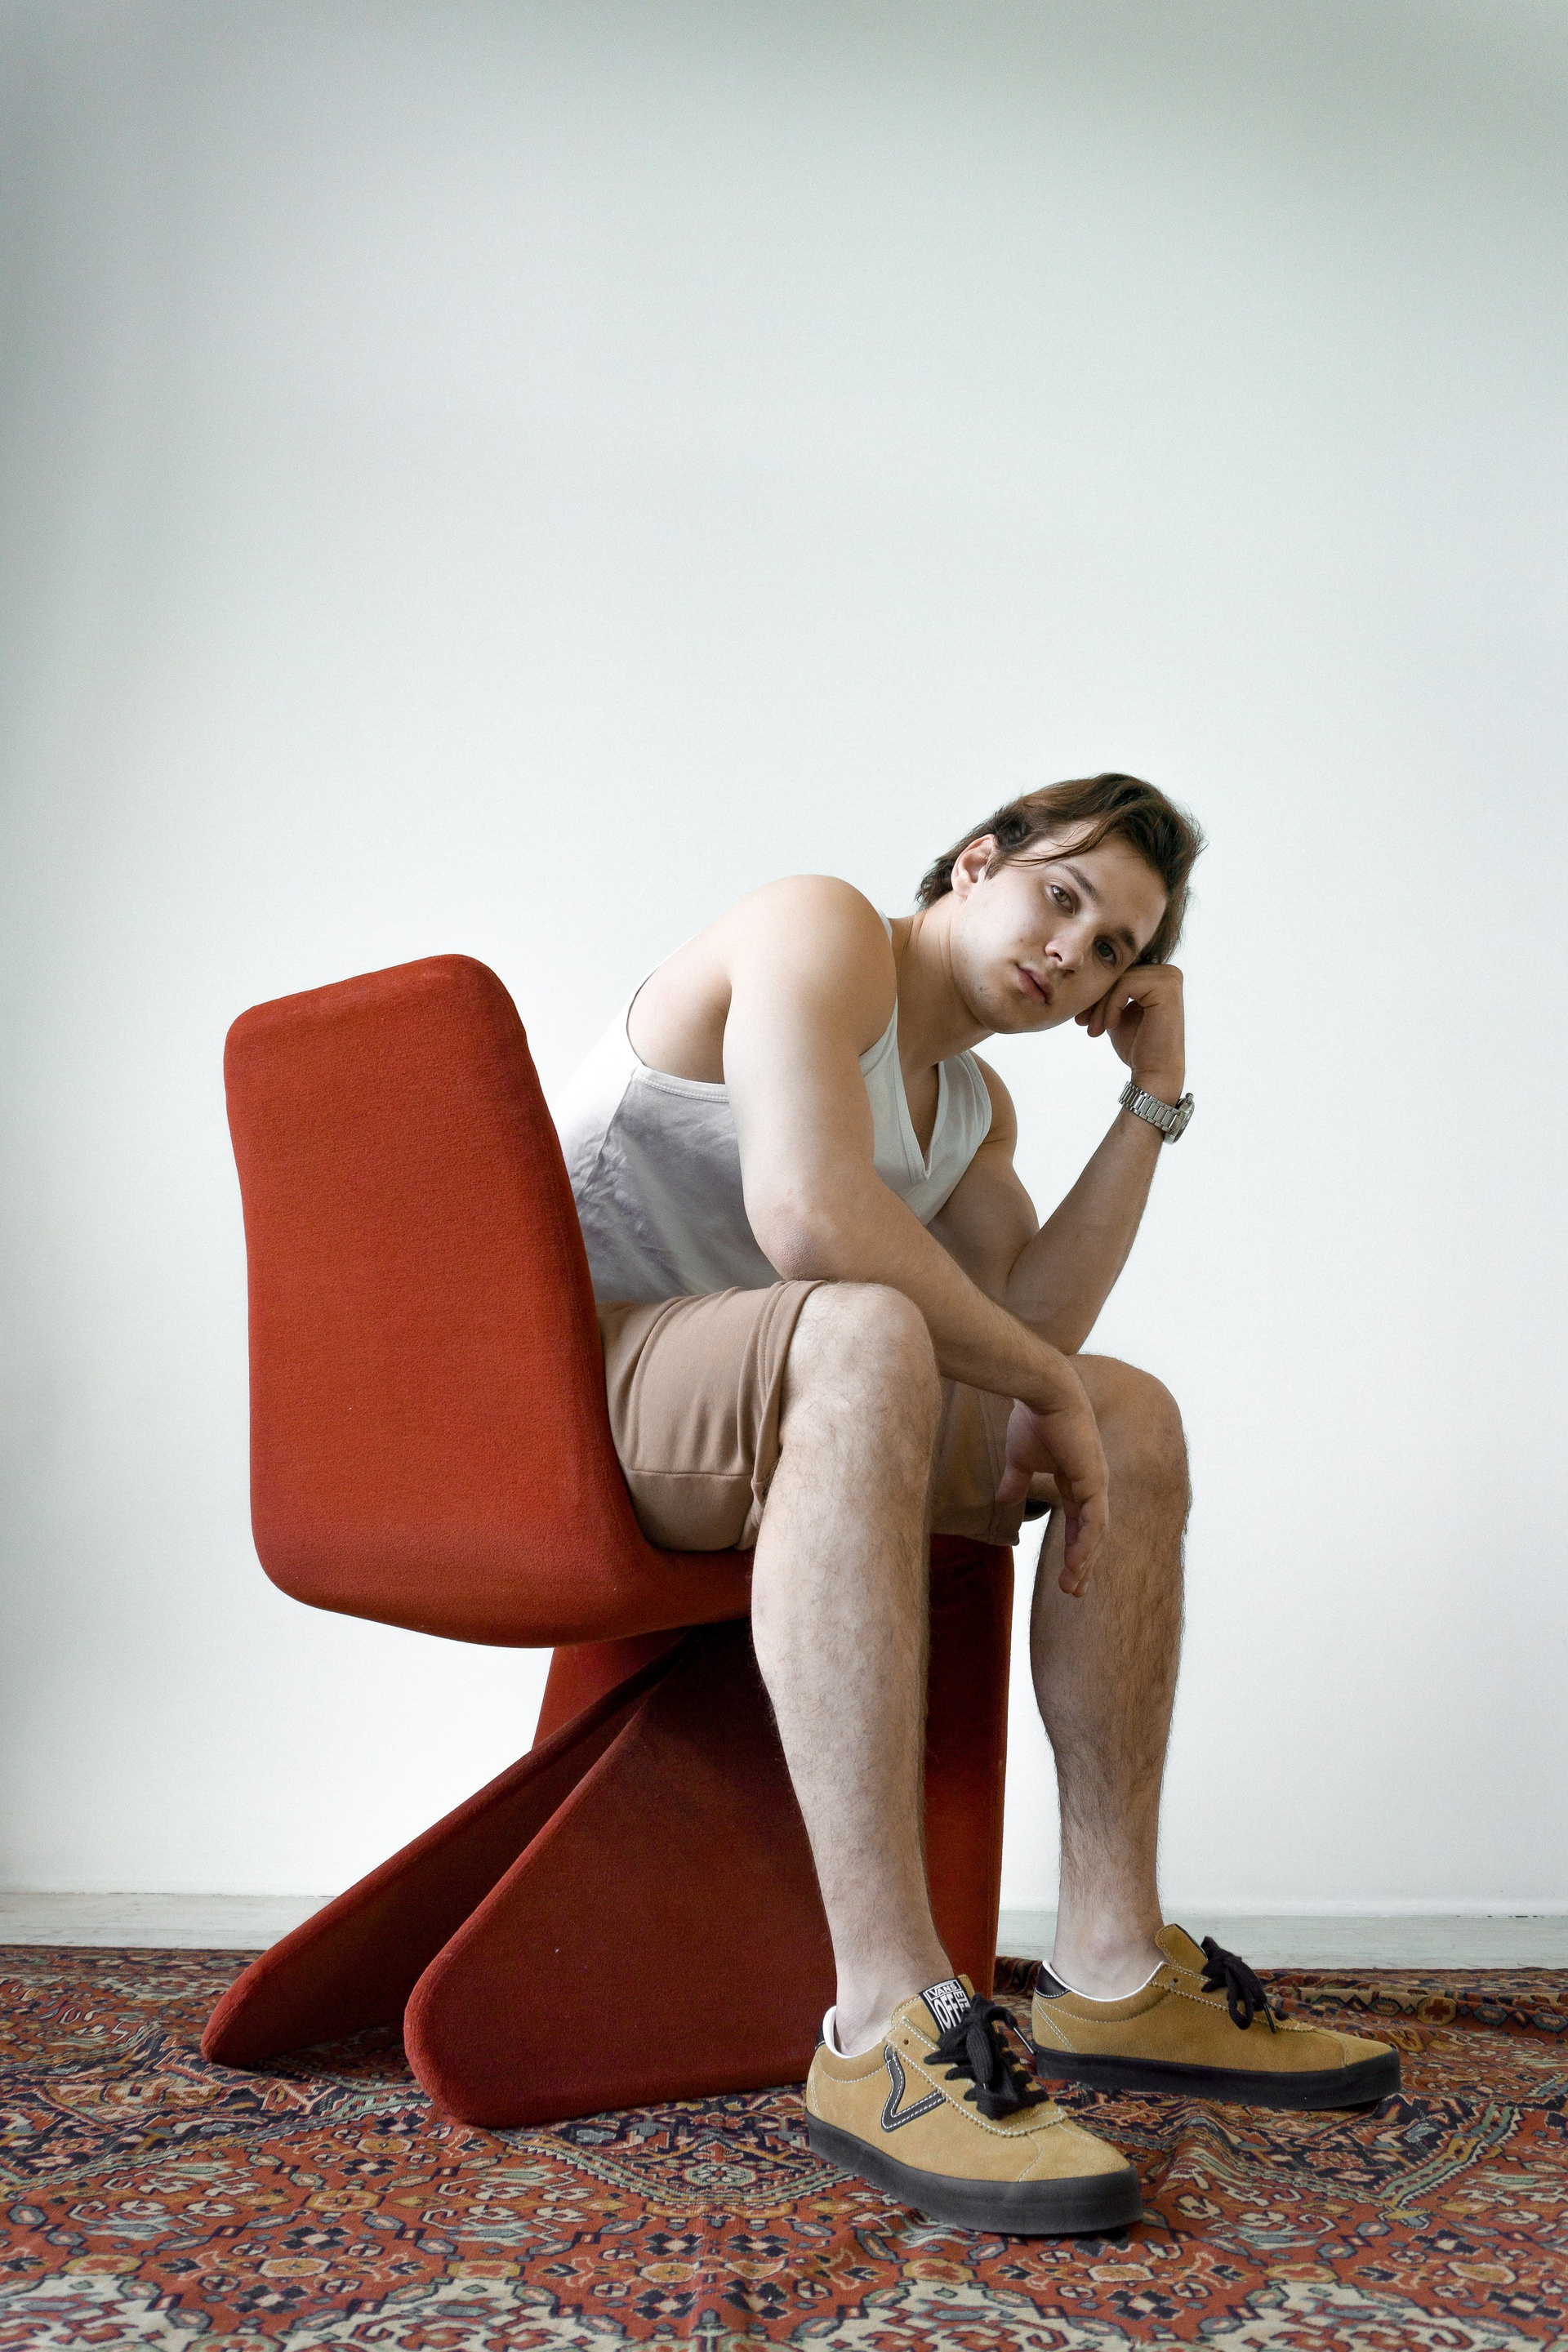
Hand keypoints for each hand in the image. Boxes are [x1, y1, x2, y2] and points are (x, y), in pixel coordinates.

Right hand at [994, 1385, 1109, 1597]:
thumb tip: (1002, 1501)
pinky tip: (1078, 1565)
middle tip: (1073, 1592)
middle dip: (1081, 1563)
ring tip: (1073, 1588)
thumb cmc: (1031, 1419)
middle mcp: (1091, 1484)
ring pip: (1094, 1533)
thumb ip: (1015, 1481)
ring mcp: (1096, 1483)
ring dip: (1084, 1562)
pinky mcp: (1095, 1480)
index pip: (1077, 1522)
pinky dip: (1087, 1546)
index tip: (1065, 1576)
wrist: (1042, 1393)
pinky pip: (1094, 1522)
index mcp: (1075, 1479)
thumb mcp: (1019, 1459)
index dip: (1071, 1549)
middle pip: (1089, 1533)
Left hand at [1077, 962, 1184, 1101]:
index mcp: (1159, 977)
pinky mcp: (1166, 987)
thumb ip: (1110, 993)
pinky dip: (1111, 1006)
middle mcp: (1168, 973)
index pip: (1118, 973)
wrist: (1153, 1072)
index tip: (1082, 1018)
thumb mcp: (1117, 1013)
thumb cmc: (1136, 1047)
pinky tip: (1111, 1025)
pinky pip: (1125, 984)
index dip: (1098, 993)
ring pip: (1119, 979)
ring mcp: (1170, 978)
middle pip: (1118, 974)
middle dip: (1096, 999)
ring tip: (1095, 1030)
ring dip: (1101, 1006)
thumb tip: (1087, 975)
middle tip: (1083, 1024)